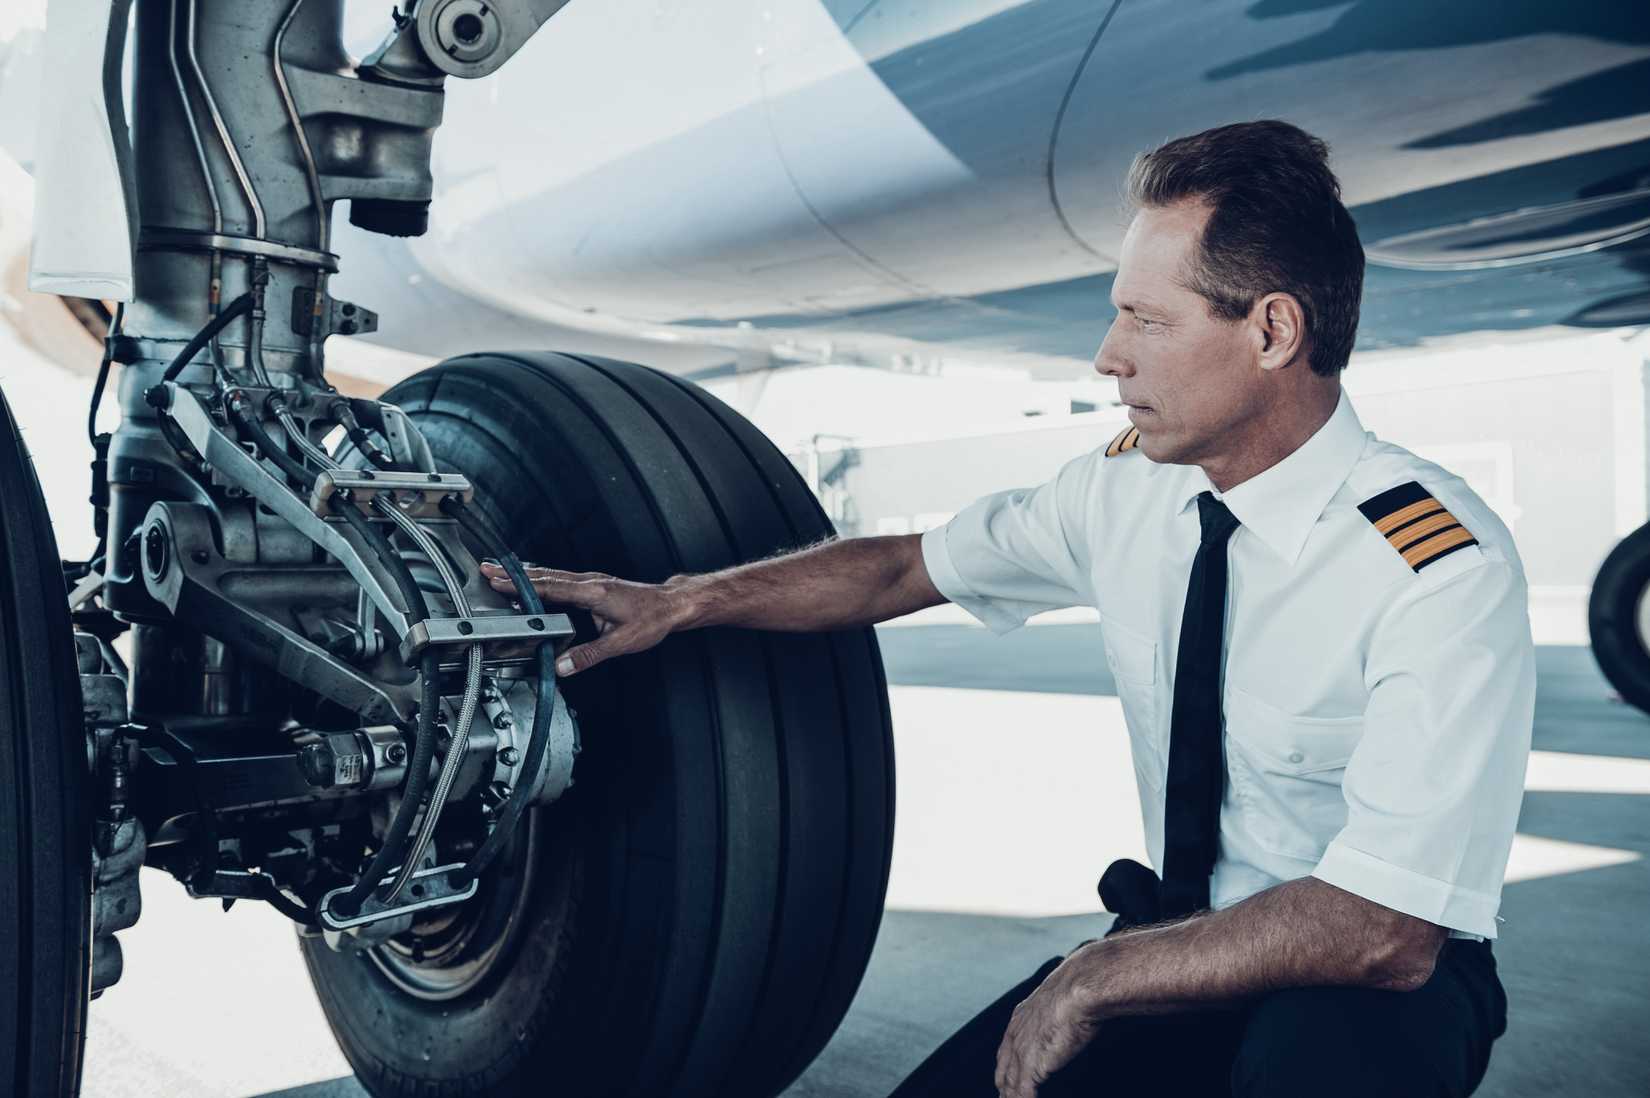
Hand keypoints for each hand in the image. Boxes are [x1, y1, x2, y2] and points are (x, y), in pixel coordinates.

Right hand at [481, 562, 683, 675]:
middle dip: (513, 574)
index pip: (550, 588)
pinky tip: (530, 580)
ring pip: (551, 574)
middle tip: (486, 570)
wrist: (671, 605)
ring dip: (524, 574)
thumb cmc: (652, 619)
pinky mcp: (593, 584)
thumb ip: (590, 655)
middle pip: (544, 576)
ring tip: (498, 572)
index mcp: (594, 593)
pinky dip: (540, 578)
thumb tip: (563, 667)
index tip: (498, 583)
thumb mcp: (622, 643)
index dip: (522, 586)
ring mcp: (591, 581)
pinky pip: (560, 578)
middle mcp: (590, 582)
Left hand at [994, 945, 1103, 1097]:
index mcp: (1020, 1018)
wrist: (1079, 988)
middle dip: (1004, 1089)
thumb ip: (1059, 1011)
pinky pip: (1022, 1094)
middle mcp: (1016, 1035)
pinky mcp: (1032, 1066)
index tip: (1006, 1082)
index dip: (1006, 1069)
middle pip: (1002, 1072)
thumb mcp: (1061, 998)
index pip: (1005, 1051)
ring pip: (1009, 1087)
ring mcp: (1021, 1051)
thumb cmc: (1078, 988)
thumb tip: (1073, 1015)